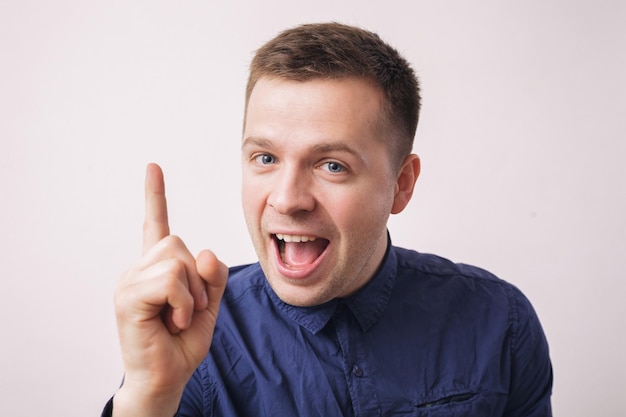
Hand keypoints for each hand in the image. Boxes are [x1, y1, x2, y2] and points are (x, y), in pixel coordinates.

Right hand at [112, 163, 227, 416]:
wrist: (166, 379)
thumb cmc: (182, 344)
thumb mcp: (209, 305)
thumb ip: (212, 277)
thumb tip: (204, 251)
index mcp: (156, 269)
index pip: (155, 224)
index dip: (155, 196)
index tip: (153, 167)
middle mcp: (138, 269)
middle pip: (179, 243)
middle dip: (197, 279)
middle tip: (188, 310)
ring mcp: (130, 281)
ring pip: (177, 260)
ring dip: (191, 294)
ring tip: (179, 318)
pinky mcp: (128, 296)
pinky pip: (171, 279)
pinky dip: (183, 303)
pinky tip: (174, 321)